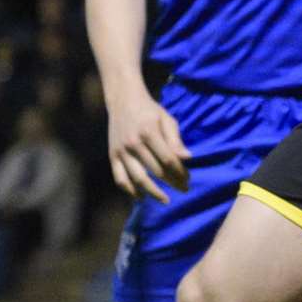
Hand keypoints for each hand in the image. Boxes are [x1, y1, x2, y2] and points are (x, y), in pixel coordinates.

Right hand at [107, 89, 190, 203]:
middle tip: (184, 189)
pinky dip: (130, 191)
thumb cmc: (150, 111)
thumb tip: (188, 158)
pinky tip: (141, 197)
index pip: (168, 160)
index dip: (180, 172)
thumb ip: (176, 140)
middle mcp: (133, 143)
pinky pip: (120, 179)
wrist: (123, 102)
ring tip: (165, 199)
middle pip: (156, 171)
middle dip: (172, 182)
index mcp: (149, 132)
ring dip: (153, 192)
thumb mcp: (167, 120)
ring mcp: (121, 151)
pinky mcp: (113, 156)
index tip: (189, 179)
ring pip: (138, 179)